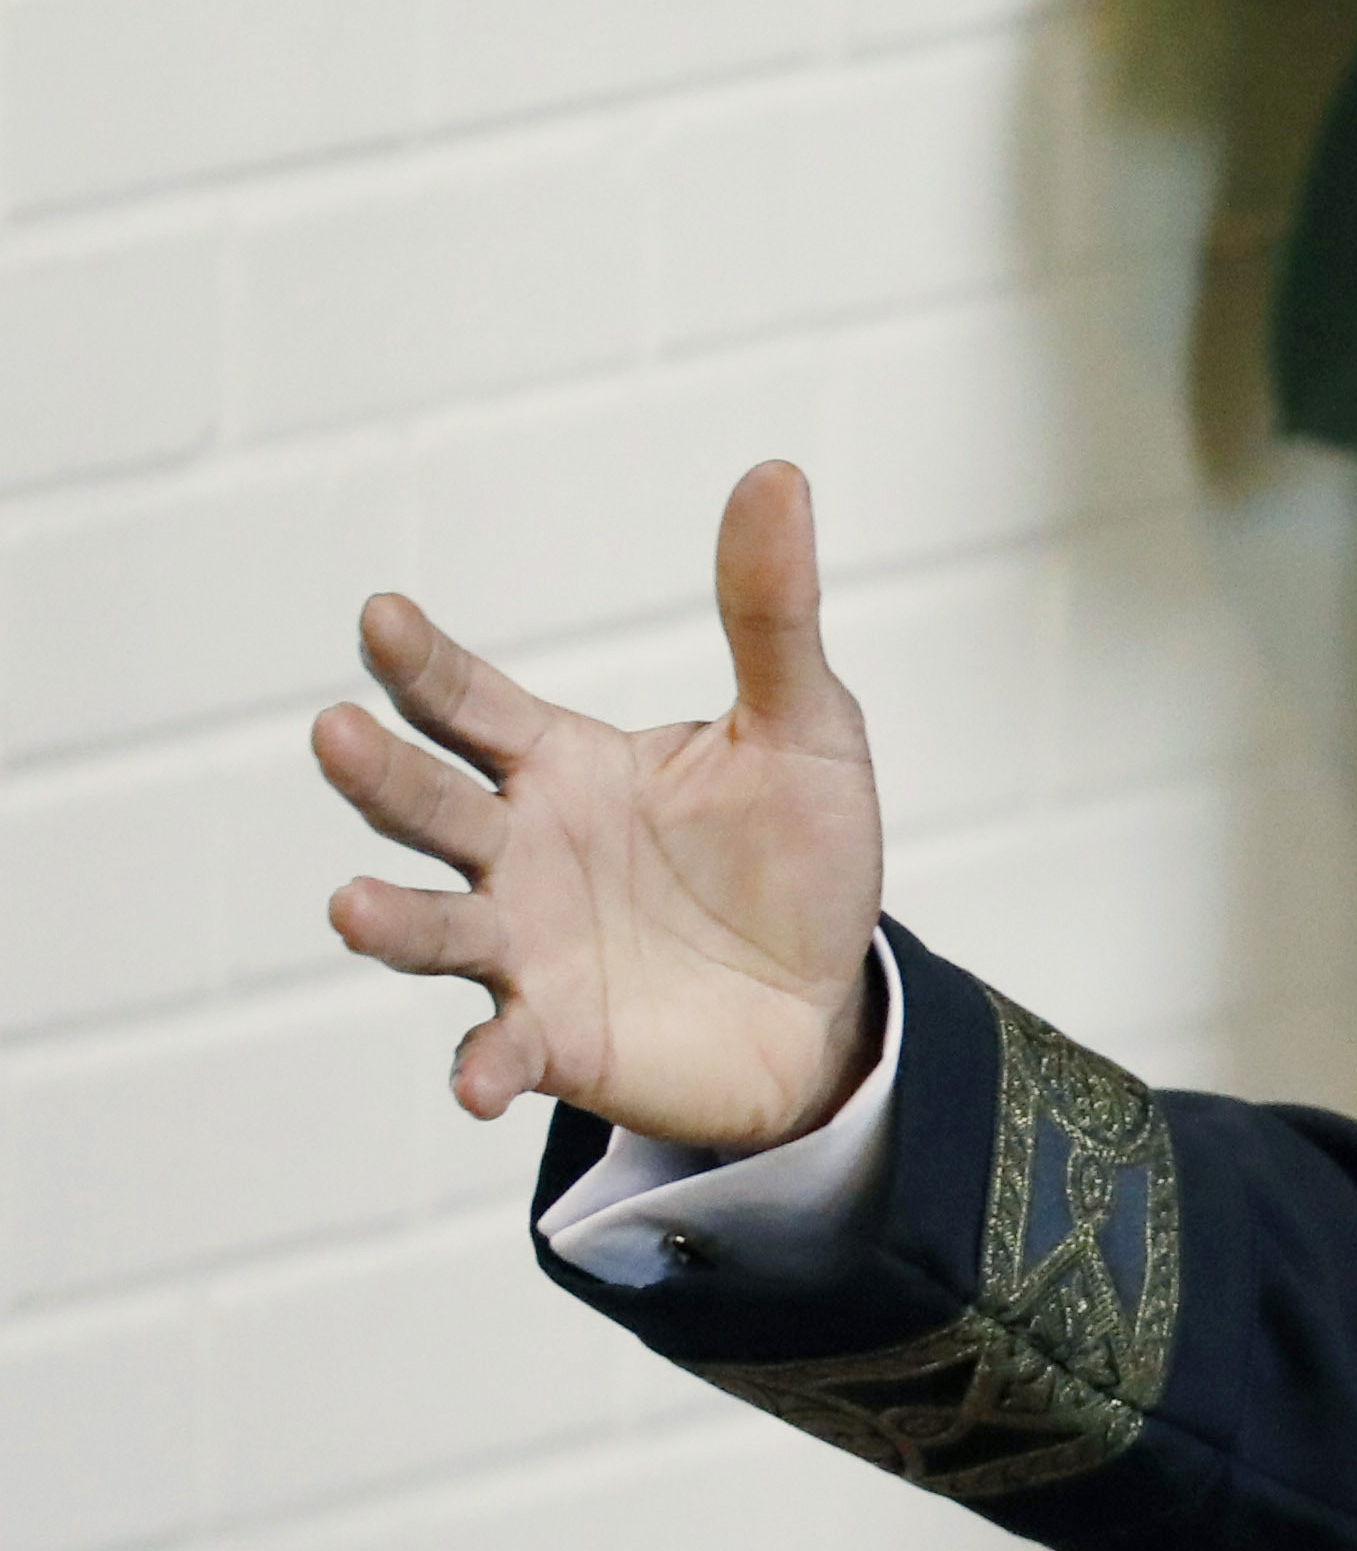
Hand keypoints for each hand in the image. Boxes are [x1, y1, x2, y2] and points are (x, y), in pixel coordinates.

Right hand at [315, 464, 886, 1151]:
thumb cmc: (799, 860)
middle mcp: (518, 849)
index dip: (421, 662)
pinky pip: (499, 1046)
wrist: (829, 1002)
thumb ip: (770, 613)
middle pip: (428, 803)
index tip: (381, 616)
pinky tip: (476, 1078)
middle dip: (380, 773)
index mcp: (560, 764)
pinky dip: (480, 1063)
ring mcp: (523, 944)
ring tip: (348, 905)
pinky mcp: (553, 1037)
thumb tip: (776, 472)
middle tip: (335, 733)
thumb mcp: (804, 729)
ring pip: (435, 924)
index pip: (470, 702)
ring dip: (390, 919)